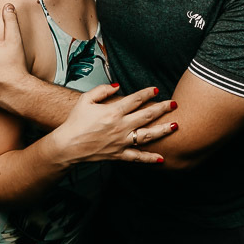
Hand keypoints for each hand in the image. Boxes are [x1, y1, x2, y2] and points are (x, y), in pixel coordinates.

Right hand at [48, 84, 178, 164]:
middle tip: (174, 104)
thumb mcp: (86, 99)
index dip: (147, 93)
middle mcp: (120, 126)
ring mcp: (121, 142)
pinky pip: (137, 157)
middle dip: (162, 108)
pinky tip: (162, 158)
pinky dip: (150, 158)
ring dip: (163, 130)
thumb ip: (102, 90)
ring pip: (147, 135)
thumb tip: (118, 85)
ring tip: (175, 125)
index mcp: (113, 111)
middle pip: (147, 115)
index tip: (156, 90)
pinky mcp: (119, 154)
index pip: (135, 99)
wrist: (67, 145)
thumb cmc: (75, 121)